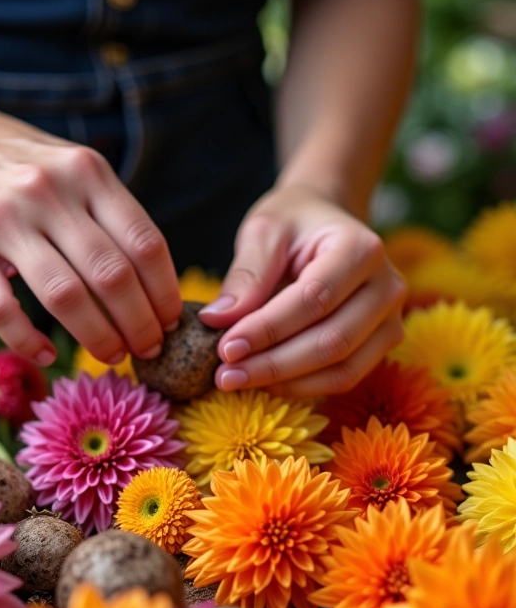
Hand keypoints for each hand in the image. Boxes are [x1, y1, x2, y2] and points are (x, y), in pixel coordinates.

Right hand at [0, 98, 181, 365]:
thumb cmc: (18, 165)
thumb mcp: (73, 169)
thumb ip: (109, 215)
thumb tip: (156, 288)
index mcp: (87, 173)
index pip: (145, 243)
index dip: (166, 292)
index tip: (172, 322)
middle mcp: (48, 192)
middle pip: (112, 275)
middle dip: (140, 325)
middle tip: (149, 350)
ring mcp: (2, 220)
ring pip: (64, 296)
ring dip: (97, 337)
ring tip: (113, 357)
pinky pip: (1, 309)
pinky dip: (27, 341)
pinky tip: (47, 355)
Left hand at [199, 185, 405, 396]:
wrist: (327, 220)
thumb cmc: (294, 223)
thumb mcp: (264, 232)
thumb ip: (246, 275)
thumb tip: (216, 320)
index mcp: (360, 249)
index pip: (313, 300)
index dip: (268, 329)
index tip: (225, 348)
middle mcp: (386, 286)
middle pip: (331, 342)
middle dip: (273, 364)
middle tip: (224, 375)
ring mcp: (391, 319)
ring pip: (342, 369)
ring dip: (286, 383)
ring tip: (236, 382)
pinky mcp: (381, 343)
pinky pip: (344, 378)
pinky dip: (302, 387)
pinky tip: (263, 383)